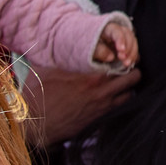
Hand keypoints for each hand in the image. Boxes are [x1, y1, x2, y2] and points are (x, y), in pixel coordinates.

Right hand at [21, 62, 138, 146]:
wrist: (33, 123)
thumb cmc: (37, 94)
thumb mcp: (45, 67)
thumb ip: (57, 54)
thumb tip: (58, 41)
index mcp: (90, 75)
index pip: (120, 61)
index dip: (124, 55)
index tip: (121, 53)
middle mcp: (100, 91)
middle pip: (132, 77)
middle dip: (131, 70)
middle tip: (127, 66)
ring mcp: (101, 107)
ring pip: (130, 93)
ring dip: (128, 87)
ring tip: (122, 81)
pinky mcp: (98, 120)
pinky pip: (120, 108)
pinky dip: (121, 100)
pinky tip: (113, 96)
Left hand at [93, 21, 137, 70]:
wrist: (91, 46)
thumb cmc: (89, 45)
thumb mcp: (88, 48)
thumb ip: (99, 51)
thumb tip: (111, 56)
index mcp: (107, 28)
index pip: (116, 31)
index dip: (120, 40)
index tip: (121, 50)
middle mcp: (117, 30)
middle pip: (128, 34)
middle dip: (128, 47)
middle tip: (123, 59)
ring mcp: (123, 37)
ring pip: (133, 41)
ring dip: (132, 53)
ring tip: (126, 63)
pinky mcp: (126, 45)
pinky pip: (133, 48)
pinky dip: (133, 56)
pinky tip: (129, 62)